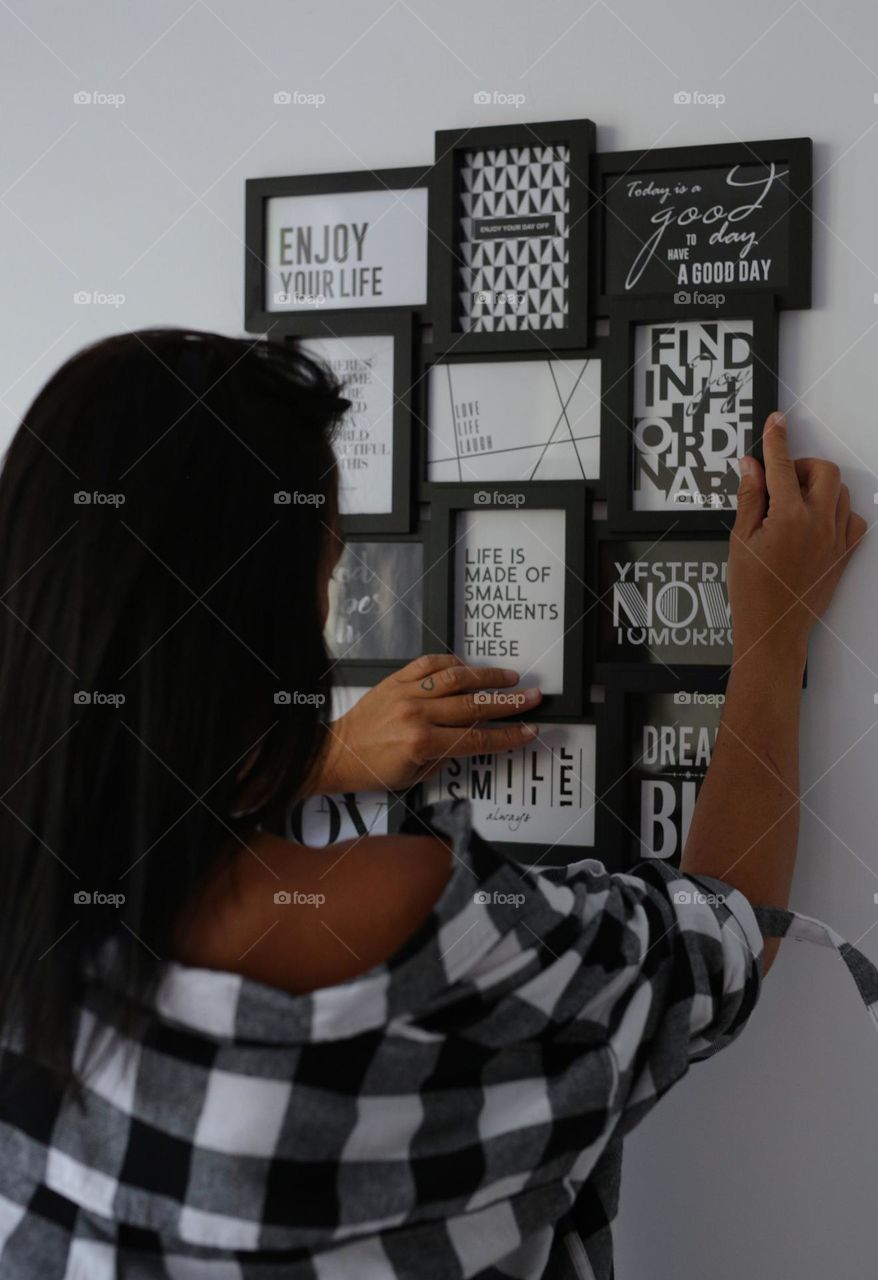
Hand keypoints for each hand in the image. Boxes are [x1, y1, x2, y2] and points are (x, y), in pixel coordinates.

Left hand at [312, 654, 541, 793]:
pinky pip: (429, 665)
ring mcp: (406, 694)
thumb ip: (445, 756)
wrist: (337, 752)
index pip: (476, 739)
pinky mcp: (395, 680)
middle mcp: (417, 715)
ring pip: (456, 679)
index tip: (528, 730)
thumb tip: (472, 739)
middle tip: (532, 697)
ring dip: (486, 677)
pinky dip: (451, 663)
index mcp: (422, 743)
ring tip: (509, 677)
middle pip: (473, 706)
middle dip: (508, 703)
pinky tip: (468, 666)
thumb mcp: (414, 777)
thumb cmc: (372, 769)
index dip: (506, 736)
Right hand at [730, 411, 866, 662]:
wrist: (774, 630)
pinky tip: (815, 521)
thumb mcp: (741, 540)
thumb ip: (749, 497)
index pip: (783, 465)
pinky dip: (837, 511)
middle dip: (802, 466)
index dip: (776, 439)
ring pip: (841, 491)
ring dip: (819, 488)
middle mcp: (819, 524)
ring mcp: (836, 538)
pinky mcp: (845, 553)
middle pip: (823, 471)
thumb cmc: (754, 592)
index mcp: (789, 518)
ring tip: (794, 503)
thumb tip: (751, 467)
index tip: (776, 422)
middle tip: (780, 479)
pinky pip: (853, 518)